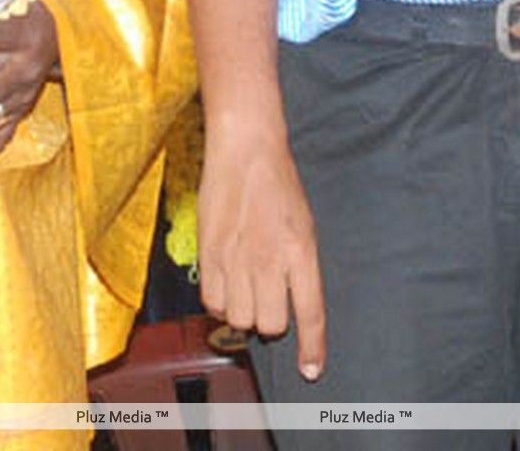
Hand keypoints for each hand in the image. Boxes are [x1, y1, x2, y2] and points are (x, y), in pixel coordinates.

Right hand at [197, 127, 326, 380]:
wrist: (244, 150)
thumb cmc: (279, 185)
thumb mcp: (305, 226)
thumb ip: (300, 267)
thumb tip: (293, 307)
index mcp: (301, 252)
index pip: (310, 314)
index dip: (312, 348)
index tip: (310, 369)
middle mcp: (268, 259)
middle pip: (271, 324)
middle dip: (272, 321)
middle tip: (269, 300)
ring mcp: (235, 257)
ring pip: (239, 318)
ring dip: (244, 313)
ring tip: (245, 290)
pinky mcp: (208, 252)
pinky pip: (211, 301)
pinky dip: (219, 303)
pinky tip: (225, 284)